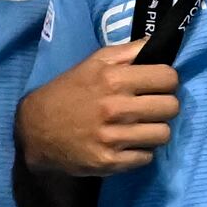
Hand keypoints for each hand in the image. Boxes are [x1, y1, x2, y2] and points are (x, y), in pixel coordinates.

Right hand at [19, 41, 180, 174]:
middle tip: (150, 107)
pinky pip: (146, 157)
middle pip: (171, 107)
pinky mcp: (109, 162)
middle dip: (164, 106)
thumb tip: (159, 44)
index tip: (158, 85)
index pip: (168, 78)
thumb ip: (129, 51)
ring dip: (155, 130)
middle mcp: (115, 108)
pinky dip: (140, 151)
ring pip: (163, 134)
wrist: (35, 129)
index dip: (167, 80)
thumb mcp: (94, 62)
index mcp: (113, 79)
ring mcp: (112, 138)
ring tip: (141, 127)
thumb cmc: (69, 91)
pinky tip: (127, 144)